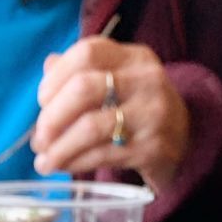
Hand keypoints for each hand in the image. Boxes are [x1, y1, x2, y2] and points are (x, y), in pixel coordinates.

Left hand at [32, 38, 189, 192]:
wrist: (183, 142)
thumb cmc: (139, 111)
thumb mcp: (118, 83)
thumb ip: (84, 73)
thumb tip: (47, 68)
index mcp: (134, 58)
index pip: (87, 54)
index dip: (56, 77)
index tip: (41, 102)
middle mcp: (146, 81)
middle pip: (85, 89)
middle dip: (53, 117)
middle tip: (38, 140)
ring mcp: (151, 115)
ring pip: (91, 127)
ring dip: (61, 148)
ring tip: (44, 162)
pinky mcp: (151, 148)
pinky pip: (103, 155)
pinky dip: (77, 162)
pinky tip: (64, 167)